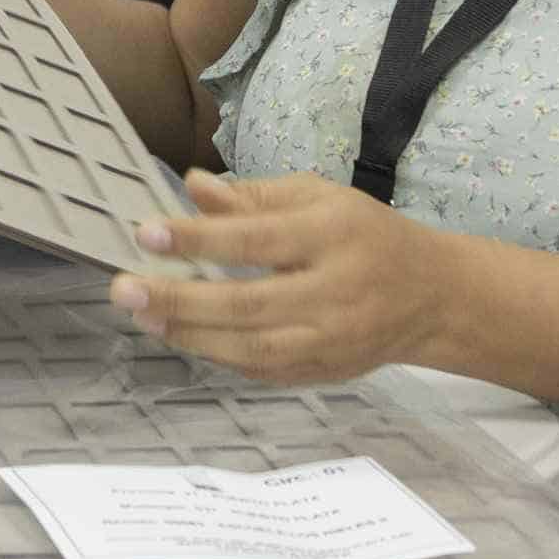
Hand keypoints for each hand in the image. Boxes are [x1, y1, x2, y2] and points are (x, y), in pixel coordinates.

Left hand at [107, 171, 457, 384]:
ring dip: (190, 334)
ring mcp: (330, 340)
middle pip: (247, 303)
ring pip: (251, 347)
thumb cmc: (366, 236)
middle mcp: (334, 292)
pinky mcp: (323, 372)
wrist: (433, 298)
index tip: (146, 232)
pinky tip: (180, 334)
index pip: (256, 240)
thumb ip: (254, 195)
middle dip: (179, 298)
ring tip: (142, 314)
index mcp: (333, 236)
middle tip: (124, 288)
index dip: (198, 238)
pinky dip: (217, 354)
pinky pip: (261, 369)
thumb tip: (192, 186)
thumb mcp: (319, 198)